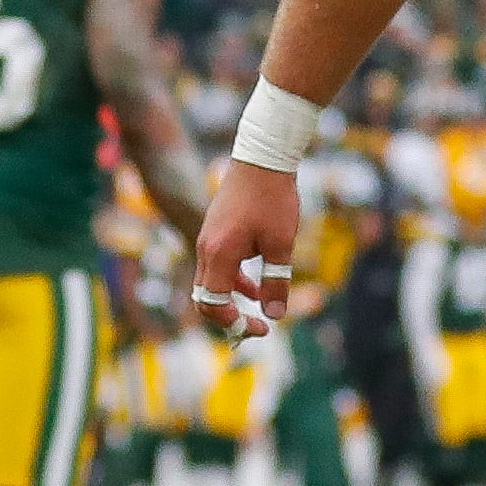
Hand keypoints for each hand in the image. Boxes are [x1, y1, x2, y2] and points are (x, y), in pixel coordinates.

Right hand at [192, 160, 302, 339]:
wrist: (263, 158)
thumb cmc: (272, 198)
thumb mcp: (280, 244)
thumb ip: (275, 282)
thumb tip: (275, 315)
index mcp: (218, 255)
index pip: (213, 305)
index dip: (235, 324)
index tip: (262, 328)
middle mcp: (206, 249)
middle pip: (205, 298)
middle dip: (229, 317)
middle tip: (257, 326)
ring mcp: (208, 239)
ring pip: (210, 283)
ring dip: (231, 299)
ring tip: (260, 306)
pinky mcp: (215, 231)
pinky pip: (216, 267)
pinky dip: (232, 281)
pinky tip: (255, 283)